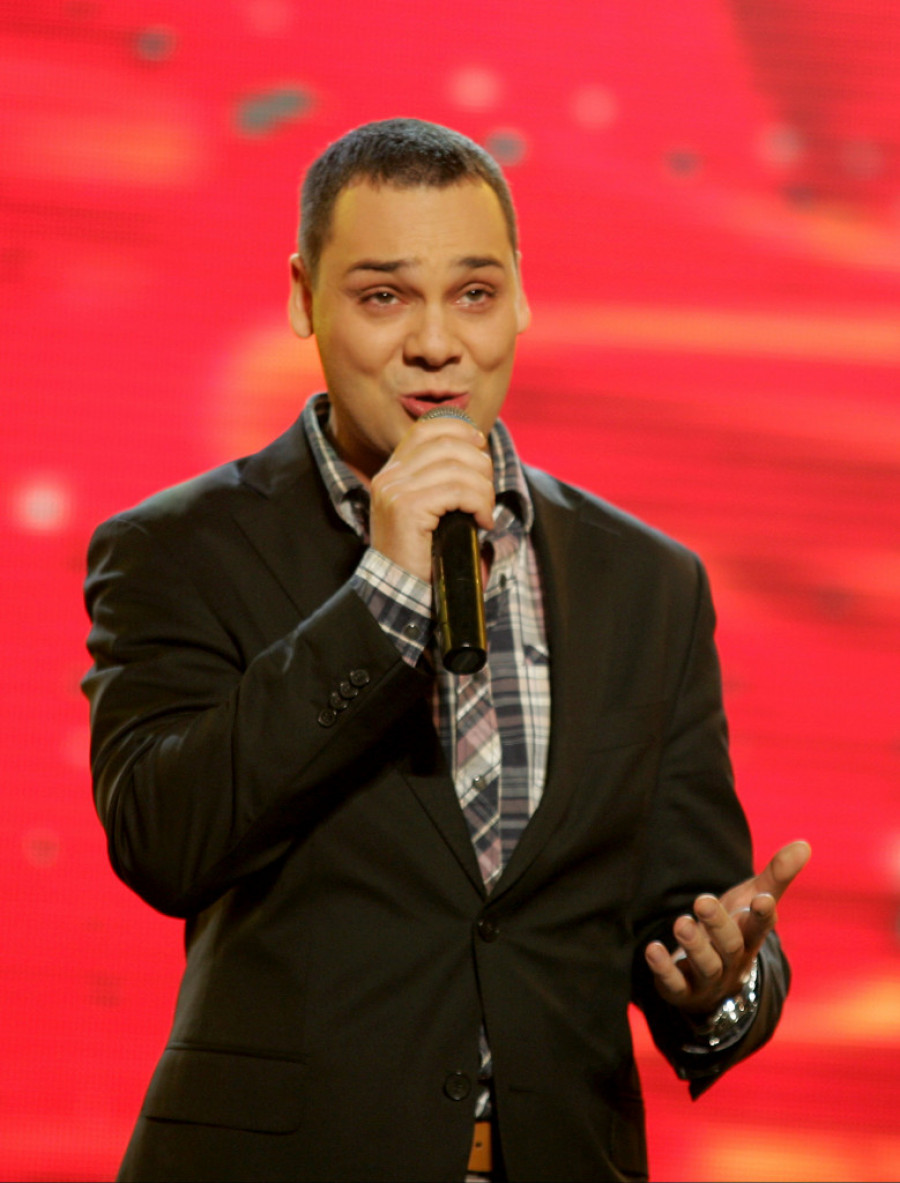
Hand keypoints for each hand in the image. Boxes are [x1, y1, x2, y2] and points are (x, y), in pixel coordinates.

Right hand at [369, 416, 493, 581]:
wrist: (400, 591)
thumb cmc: (423, 555)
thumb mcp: (430, 510)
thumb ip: (442, 481)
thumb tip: (479, 452)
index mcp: (393, 472)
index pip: (426, 428)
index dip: (460, 428)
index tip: (481, 446)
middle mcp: (389, 476)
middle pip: (447, 444)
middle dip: (480, 464)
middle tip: (487, 493)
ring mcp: (395, 491)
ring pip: (457, 468)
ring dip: (484, 490)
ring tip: (485, 513)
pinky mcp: (407, 508)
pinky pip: (457, 491)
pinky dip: (479, 504)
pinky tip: (481, 523)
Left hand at [644, 839, 810, 1015]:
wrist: (713, 981)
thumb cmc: (735, 929)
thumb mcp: (751, 900)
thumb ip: (776, 875)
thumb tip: (804, 844)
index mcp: (751, 937)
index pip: (761, 927)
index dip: (763, 915)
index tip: (762, 900)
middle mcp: (733, 961)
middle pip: (731, 945)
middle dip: (718, 925)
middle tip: (702, 902)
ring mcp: (709, 979)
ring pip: (706, 966)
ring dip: (694, 946)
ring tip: (681, 923)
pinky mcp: (682, 991)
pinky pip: (675, 984)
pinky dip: (664, 969)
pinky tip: (652, 949)